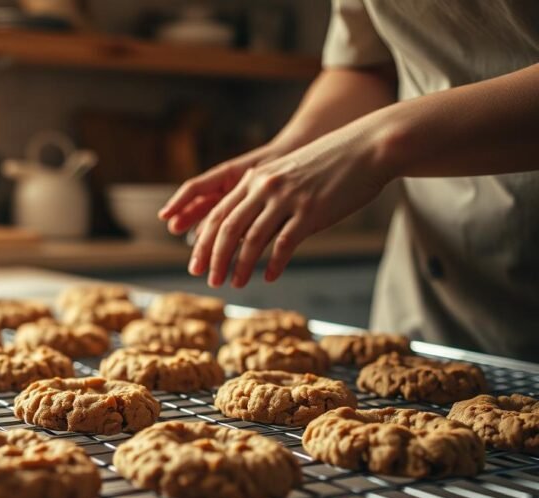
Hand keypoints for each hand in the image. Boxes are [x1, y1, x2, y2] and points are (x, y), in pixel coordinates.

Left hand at [184, 123, 391, 287]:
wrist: (367, 148)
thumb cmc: (328, 166)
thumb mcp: (286, 175)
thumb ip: (265, 198)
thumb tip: (248, 232)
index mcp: (255, 179)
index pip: (218, 214)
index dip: (203, 242)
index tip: (195, 264)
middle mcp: (265, 187)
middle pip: (227, 228)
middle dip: (213, 258)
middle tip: (209, 280)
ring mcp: (287, 198)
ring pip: (252, 239)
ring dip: (240, 266)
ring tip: (234, 284)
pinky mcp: (311, 211)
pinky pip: (285, 243)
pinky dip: (273, 264)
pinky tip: (268, 277)